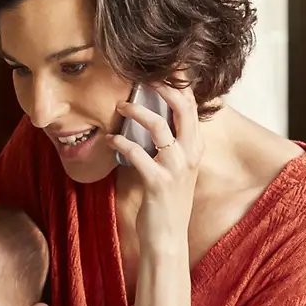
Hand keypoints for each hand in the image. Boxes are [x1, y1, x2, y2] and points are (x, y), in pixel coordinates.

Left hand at [108, 81, 203, 257]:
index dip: (179, 83)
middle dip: (163, 86)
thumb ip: (168, 142)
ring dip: (136, 111)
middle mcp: (190, 154)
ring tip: (119, 106)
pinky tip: (109, 140)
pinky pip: (137, 153)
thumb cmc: (166, 200)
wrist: (167, 239)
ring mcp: (176, 168)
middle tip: (142, 76)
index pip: (192, 106)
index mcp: (195, 147)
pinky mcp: (158, 183)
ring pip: (159, 126)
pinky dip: (120, 142)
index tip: (161, 66)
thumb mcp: (174, 167)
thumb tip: (149, 113)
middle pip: (183, 107)